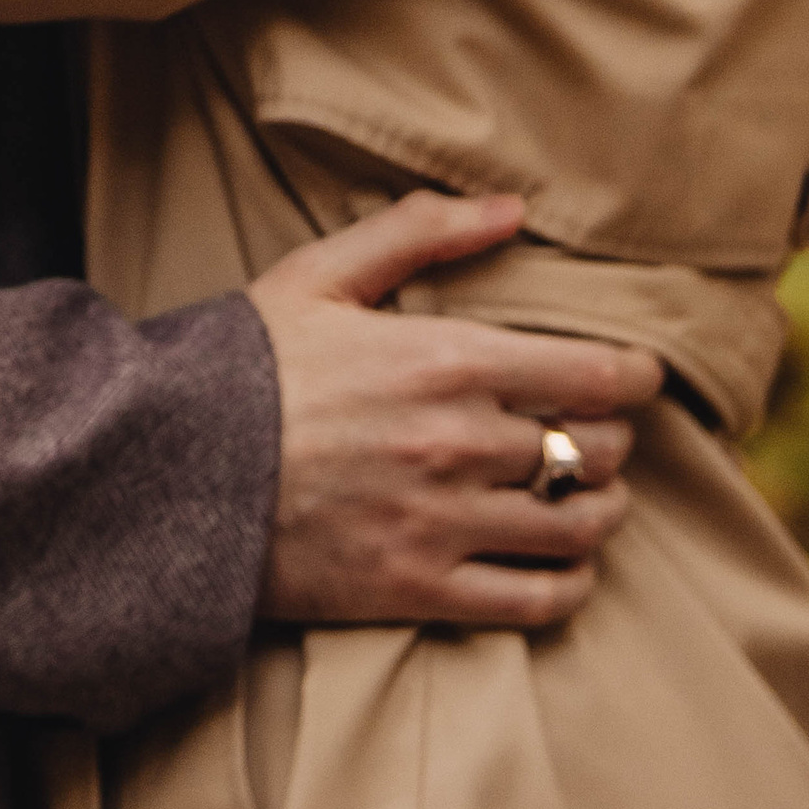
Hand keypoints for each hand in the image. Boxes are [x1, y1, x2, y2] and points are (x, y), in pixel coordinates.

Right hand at [249, 192, 658, 629]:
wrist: (171, 473)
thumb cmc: (246, 367)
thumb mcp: (320, 276)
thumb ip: (420, 231)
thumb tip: (511, 209)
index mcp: (446, 360)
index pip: (595, 375)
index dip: (636, 376)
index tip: (637, 376)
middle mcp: (461, 444)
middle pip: (595, 450)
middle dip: (607, 438)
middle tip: (593, 432)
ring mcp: (445, 523)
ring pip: (579, 527)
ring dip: (598, 510)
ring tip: (585, 497)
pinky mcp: (420, 589)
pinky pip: (537, 599)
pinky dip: (568, 584)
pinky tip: (560, 565)